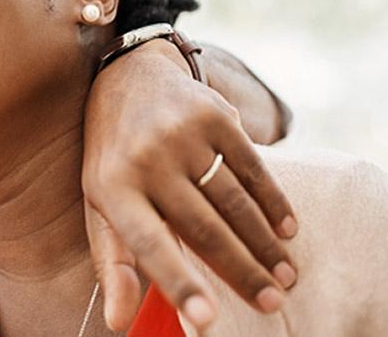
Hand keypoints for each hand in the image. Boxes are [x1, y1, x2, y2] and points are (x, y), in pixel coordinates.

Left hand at [81, 39, 298, 330]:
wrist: (129, 76)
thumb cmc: (114, 157)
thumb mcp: (99, 204)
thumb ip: (114, 262)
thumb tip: (119, 324)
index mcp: (111, 188)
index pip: (146, 244)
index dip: (178, 282)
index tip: (206, 320)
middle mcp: (145, 159)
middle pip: (203, 228)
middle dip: (243, 273)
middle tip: (272, 305)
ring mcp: (181, 134)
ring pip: (234, 201)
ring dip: (265, 244)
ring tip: (286, 276)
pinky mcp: (214, 115)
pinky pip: (252, 168)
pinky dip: (273, 201)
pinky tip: (287, 229)